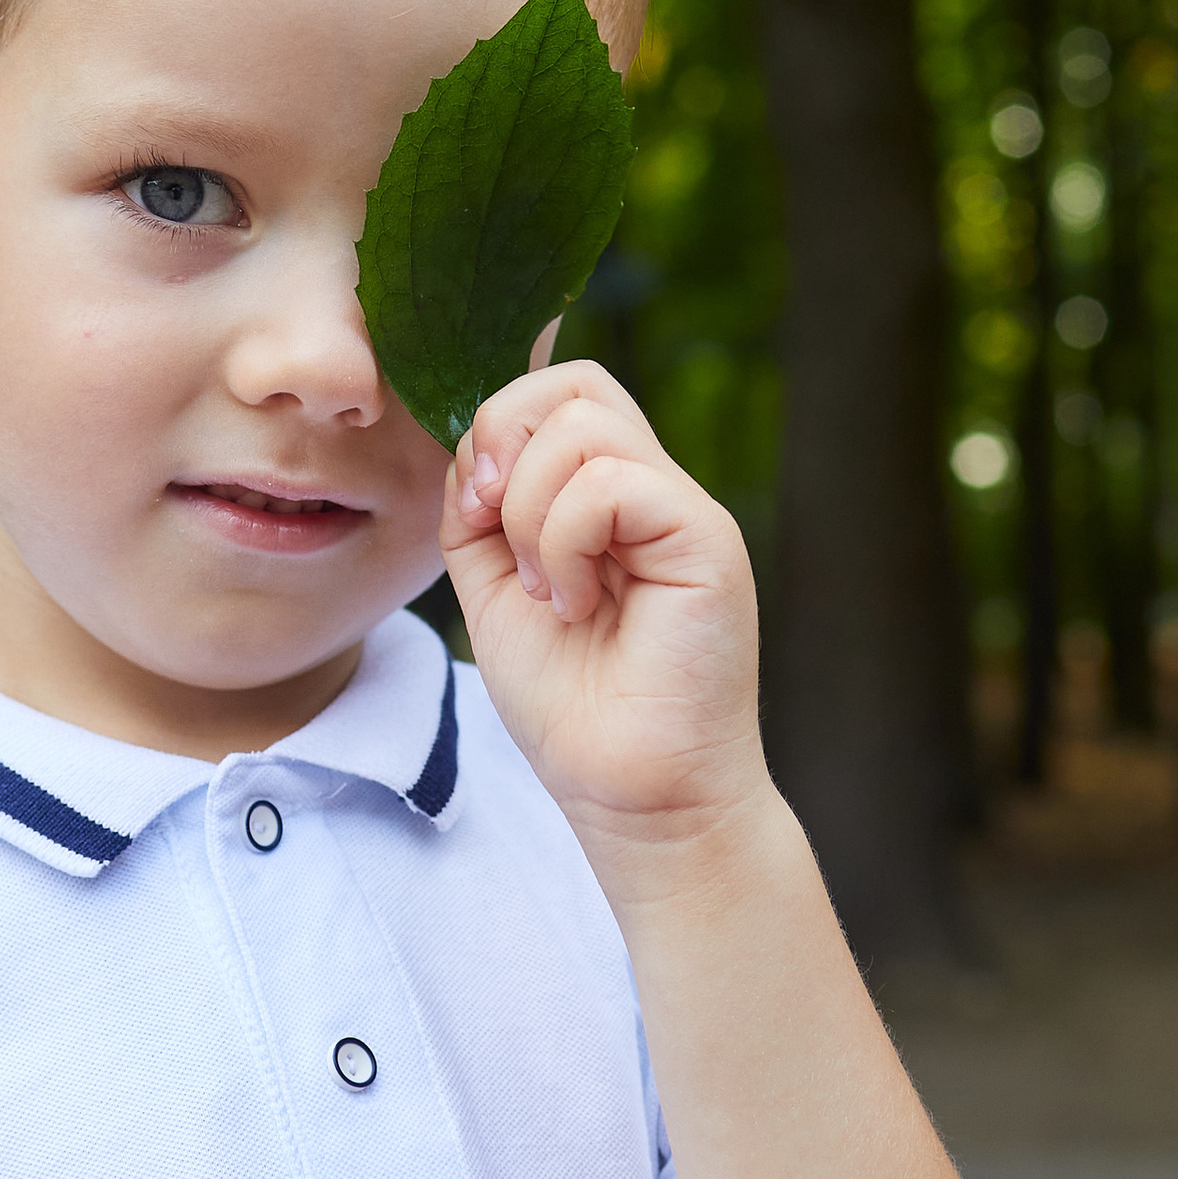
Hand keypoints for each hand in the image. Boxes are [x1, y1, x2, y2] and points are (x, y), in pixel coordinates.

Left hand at [444, 362, 768, 845]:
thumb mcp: (494, 591)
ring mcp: (683, 510)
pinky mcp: (707, 539)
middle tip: (496, 531)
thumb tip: (470, 448)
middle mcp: (653, 490)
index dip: (496, 428)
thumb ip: (478, 514)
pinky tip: (577, 604)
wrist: (632, 794)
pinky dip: (564, 541)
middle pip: (573, 384)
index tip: (474, 512)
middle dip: (503, 442)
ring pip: (584, 425)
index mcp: (607, 496)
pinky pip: (611, 483)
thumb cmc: (572, 707)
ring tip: (548, 591)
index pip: (558, 392)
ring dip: (530, 511)